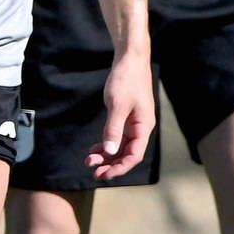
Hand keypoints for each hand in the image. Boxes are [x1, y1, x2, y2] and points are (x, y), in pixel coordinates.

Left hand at [88, 50, 156, 180]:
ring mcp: (133, 122)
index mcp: (144, 126)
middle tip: (93, 171)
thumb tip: (110, 152)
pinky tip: (94, 148)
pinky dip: (106, 143)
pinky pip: (117, 136)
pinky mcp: (126, 116)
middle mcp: (141, 127)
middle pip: (127, 153)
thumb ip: (113, 129)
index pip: (134, 155)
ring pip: (121, 146)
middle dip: (111, 164)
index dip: (119, 167)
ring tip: (90, 161)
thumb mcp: (118, 105)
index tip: (103, 174)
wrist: (130, 59)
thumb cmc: (127, 80)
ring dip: (107, 155)